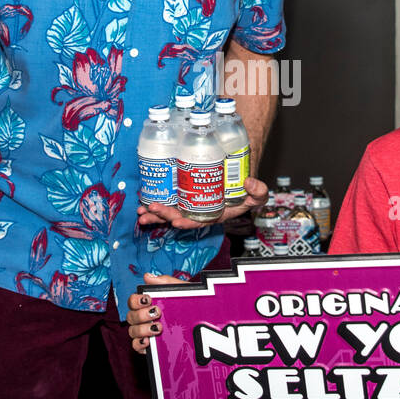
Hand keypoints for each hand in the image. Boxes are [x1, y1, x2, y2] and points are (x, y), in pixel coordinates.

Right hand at [127, 272, 187, 353]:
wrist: (205, 324)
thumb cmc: (190, 306)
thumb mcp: (182, 292)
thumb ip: (166, 282)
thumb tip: (147, 276)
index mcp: (149, 304)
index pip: (133, 301)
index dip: (136, 300)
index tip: (148, 299)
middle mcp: (144, 318)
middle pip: (130, 316)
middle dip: (141, 314)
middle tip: (157, 313)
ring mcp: (146, 333)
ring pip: (132, 331)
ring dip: (142, 329)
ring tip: (158, 328)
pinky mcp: (149, 347)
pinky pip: (136, 346)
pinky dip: (139, 344)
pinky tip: (149, 342)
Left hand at [137, 176, 268, 229]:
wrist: (239, 175)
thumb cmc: (247, 189)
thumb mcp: (257, 193)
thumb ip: (258, 191)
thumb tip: (249, 183)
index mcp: (216, 215)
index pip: (200, 221)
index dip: (188, 222)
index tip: (177, 222)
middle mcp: (201, 211)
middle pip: (180, 216)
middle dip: (164, 215)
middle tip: (150, 210)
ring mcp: (191, 204)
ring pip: (171, 209)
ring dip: (155, 212)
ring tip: (141, 212)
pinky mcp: (185, 194)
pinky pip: (169, 200)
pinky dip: (157, 201)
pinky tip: (143, 201)